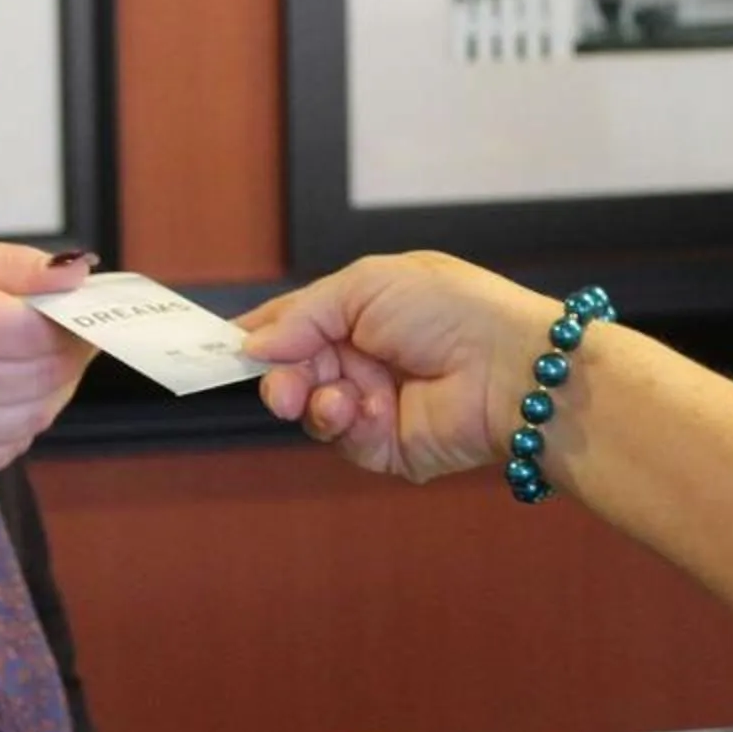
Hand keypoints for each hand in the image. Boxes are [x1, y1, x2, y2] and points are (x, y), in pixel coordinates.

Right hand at [0, 239, 97, 486]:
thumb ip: (13, 264)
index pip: (36, 330)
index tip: (79, 311)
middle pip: (43, 376)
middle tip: (67, 335)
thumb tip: (78, 275)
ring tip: (31, 360)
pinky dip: (21, 419)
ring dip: (52, 388)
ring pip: (37, 415)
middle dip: (69, 354)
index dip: (71, 321)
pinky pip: (12, 446)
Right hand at [236, 252, 555, 482]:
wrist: (509, 368)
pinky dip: (344, 424)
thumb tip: (253, 344)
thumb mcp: (366, 285)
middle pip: (292, 372)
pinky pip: (341, 441)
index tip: (222, 347)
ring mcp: (374, 403)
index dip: (260, 335)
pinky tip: (366, 408)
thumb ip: (303, 314)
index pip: (295, 323)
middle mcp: (365, 357)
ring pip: (310, 410)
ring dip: (312, 402)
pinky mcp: (387, 446)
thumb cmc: (452, 310)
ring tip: (334, 395)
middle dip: (277, 378)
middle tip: (279, 386)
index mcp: (362, 311)